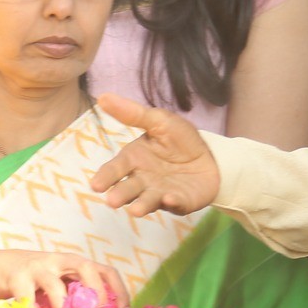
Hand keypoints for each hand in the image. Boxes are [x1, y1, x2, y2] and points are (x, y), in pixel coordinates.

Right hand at [0, 249, 127, 306]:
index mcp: (73, 265)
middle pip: (86, 267)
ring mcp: (37, 266)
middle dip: (97, 291)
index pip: (105, 271)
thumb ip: (74, 300)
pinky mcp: (16, 276)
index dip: (118, 290)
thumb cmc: (31, 282)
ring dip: (61, 305)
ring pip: (54, 283)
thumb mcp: (57, 285)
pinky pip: (25, 296)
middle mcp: (59, 261)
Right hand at [89, 94, 220, 215]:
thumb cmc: (179, 139)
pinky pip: (175, 204)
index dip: (105, 177)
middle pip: (128, 188)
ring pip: (148, 200)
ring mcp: (160, 193)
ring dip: (141, 205)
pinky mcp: (180, 202)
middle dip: (120, 194)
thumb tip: (102, 97)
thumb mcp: (158, 121)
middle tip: (112, 201)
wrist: (211, 155)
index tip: (96, 185)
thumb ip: (132, 113)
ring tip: (135, 210)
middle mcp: (143, 180)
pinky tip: (170, 198)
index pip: (115, 169)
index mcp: (134, 160)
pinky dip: (172, 203)